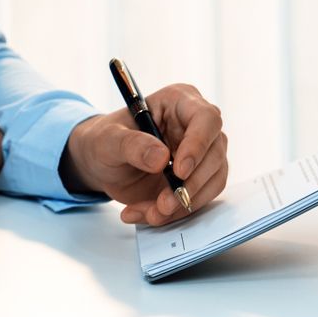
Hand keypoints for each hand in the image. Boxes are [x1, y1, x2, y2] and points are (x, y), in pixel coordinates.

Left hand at [62, 83, 228, 224]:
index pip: (206, 118)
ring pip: (212, 181)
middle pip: (215, 154)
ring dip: (183, 204)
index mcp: (179, 101)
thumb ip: (131, 145)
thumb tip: (161, 158)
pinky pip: (199, 199)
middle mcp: (197, 126)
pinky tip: (149, 215)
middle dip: (190, 186)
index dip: (197, 145)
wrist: (102, 165)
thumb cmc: (104, 141)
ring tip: (150, 214)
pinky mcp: (198, 179)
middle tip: (162, 205)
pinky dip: (176, 213)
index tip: (179, 172)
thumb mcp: (108, 139)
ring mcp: (202, 154)